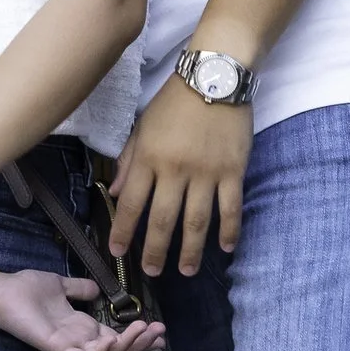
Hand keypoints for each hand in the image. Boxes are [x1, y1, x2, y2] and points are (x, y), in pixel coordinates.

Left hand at [0, 268, 168, 350]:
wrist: (2, 291)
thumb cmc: (27, 289)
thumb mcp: (60, 285)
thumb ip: (79, 289)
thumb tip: (98, 288)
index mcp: (83, 327)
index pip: (117, 337)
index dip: (138, 336)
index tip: (158, 328)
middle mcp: (81, 339)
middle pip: (119, 350)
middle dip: (141, 343)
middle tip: (159, 332)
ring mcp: (70, 346)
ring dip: (127, 346)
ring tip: (142, 330)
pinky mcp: (58, 349)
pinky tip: (112, 340)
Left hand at [109, 77, 251, 275]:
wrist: (213, 78)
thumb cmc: (174, 101)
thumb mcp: (143, 126)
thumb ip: (129, 160)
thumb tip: (117, 192)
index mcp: (148, 157)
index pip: (131, 202)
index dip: (123, 229)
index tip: (116, 251)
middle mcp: (175, 169)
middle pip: (162, 219)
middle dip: (155, 249)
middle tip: (151, 272)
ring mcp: (206, 173)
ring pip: (197, 221)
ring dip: (191, 250)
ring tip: (185, 270)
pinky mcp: (233, 172)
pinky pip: (230, 208)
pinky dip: (229, 231)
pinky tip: (224, 248)